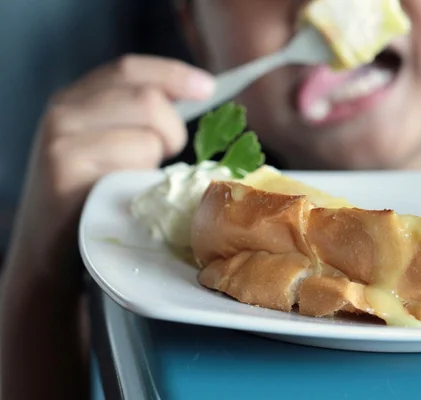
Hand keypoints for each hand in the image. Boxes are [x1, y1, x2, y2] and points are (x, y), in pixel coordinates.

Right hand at [8, 54, 215, 280]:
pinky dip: (144, 183)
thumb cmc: (90, 197)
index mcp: (76, 99)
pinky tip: (127, 195)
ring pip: (148, 138)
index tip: (208, 87)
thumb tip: (196, 98)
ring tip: (136, 182)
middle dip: (174, 132)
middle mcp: (64, 113)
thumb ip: (136, 119)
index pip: (130, 69)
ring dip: (156, 165)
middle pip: (148, 100)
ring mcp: (63, 143)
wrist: (48, 248)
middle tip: (168, 157)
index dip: (173, 74)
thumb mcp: (105, 146)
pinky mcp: (68, 175)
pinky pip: (133, 169)